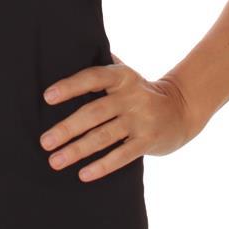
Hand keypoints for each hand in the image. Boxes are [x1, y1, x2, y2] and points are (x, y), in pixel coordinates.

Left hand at [39, 53, 197, 181]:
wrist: (183, 110)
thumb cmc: (140, 93)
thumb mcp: (126, 75)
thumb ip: (102, 67)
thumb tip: (67, 54)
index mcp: (122, 77)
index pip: (93, 78)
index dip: (70, 86)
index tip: (47, 97)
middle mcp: (132, 96)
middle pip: (94, 112)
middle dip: (67, 128)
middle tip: (45, 142)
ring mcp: (142, 119)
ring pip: (104, 136)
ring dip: (77, 150)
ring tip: (55, 161)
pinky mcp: (149, 141)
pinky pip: (122, 155)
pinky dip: (102, 166)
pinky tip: (83, 174)